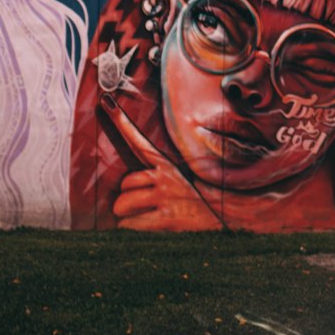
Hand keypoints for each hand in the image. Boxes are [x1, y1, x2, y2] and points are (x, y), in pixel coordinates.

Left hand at [101, 94, 224, 231]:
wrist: (229, 219)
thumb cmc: (199, 205)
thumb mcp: (180, 184)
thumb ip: (155, 180)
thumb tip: (123, 192)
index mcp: (167, 166)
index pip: (139, 142)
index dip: (120, 121)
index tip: (104, 101)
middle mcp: (166, 177)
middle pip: (123, 185)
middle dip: (127, 201)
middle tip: (147, 208)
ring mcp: (166, 197)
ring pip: (122, 206)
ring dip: (128, 218)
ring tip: (147, 221)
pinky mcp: (167, 218)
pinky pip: (129, 226)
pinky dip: (134, 233)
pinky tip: (152, 233)